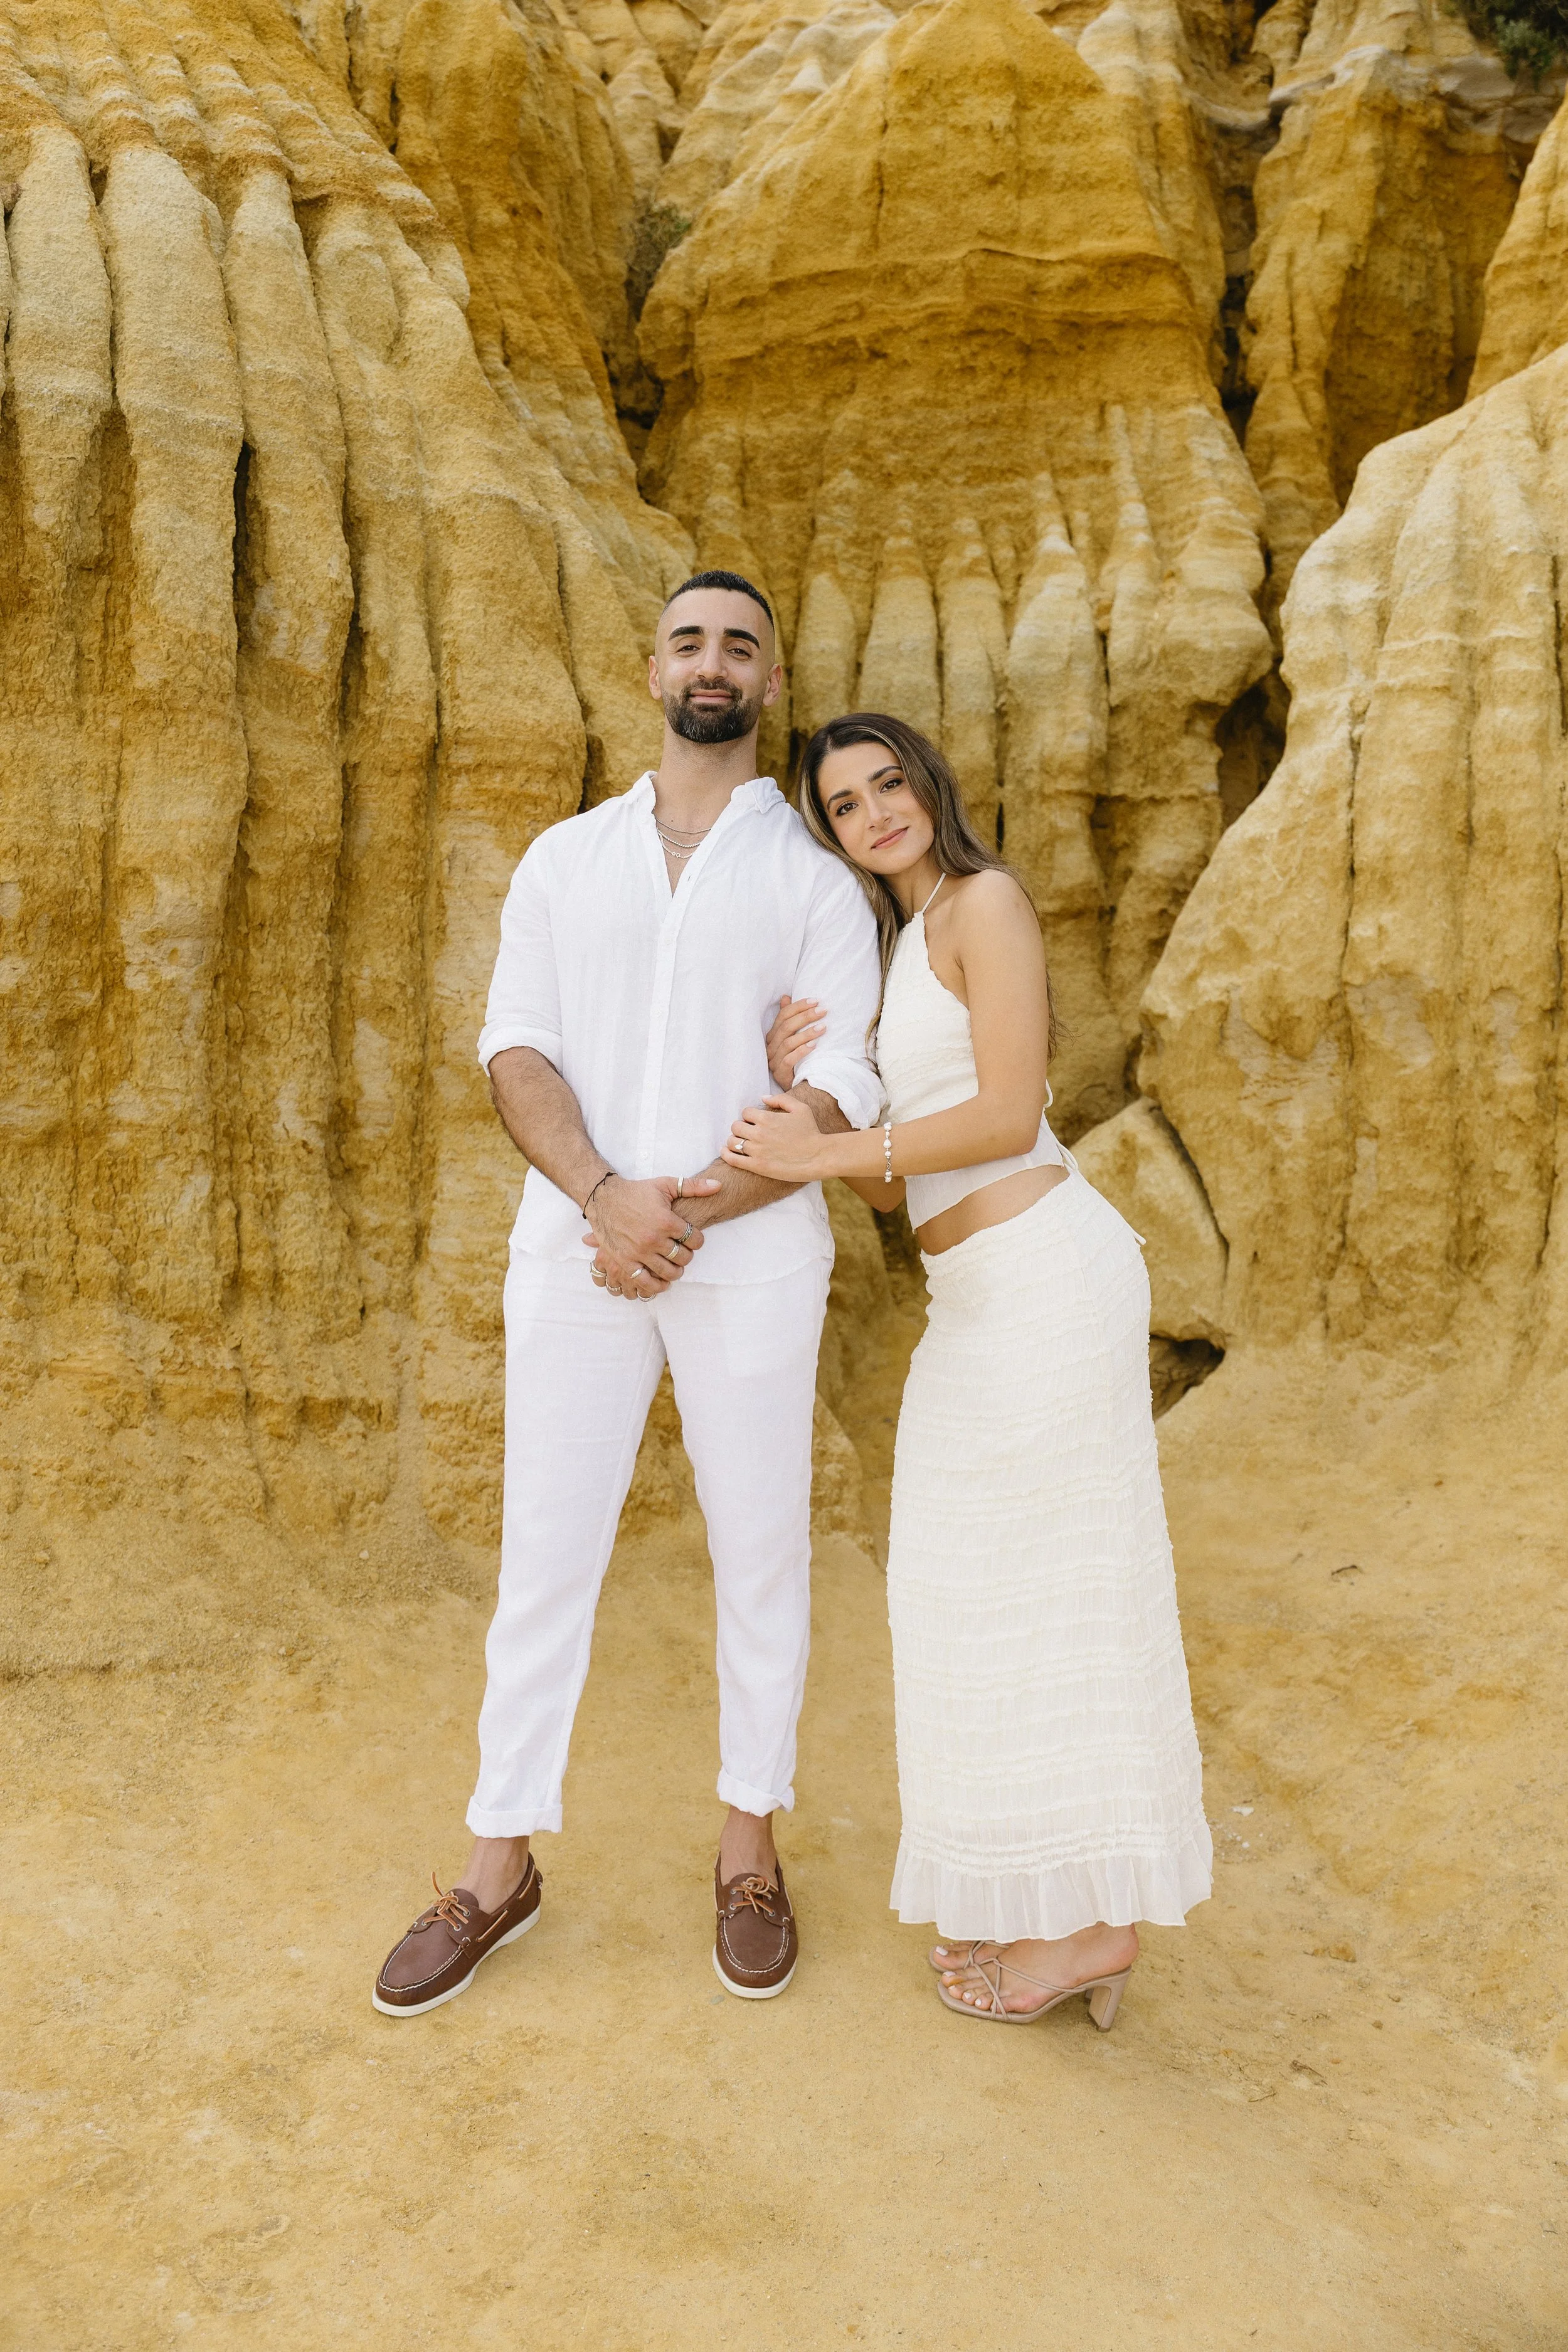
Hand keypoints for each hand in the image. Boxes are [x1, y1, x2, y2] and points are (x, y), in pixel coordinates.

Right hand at [583, 1174, 719, 1298]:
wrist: (604, 1198)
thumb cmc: (636, 1191)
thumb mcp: (665, 1185)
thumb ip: (693, 1186)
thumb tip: (718, 1185)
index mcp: (666, 1221)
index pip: (694, 1239)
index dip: (697, 1240)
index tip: (693, 1239)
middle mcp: (654, 1238)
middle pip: (683, 1257)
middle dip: (687, 1256)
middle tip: (683, 1252)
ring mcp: (639, 1252)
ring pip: (668, 1272)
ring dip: (676, 1271)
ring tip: (675, 1266)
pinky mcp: (625, 1261)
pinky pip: (645, 1281)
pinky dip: (657, 1286)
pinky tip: (662, 1282)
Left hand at [721, 1093, 830, 1182]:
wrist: (818, 1157)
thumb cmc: (811, 1132)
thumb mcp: (800, 1109)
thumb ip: (780, 1100)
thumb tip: (763, 1098)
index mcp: (767, 1118)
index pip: (745, 1112)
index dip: (749, 1116)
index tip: (755, 1123)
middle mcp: (759, 1133)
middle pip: (735, 1126)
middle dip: (740, 1128)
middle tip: (747, 1133)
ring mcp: (757, 1150)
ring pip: (732, 1142)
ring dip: (734, 1141)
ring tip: (740, 1143)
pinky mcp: (757, 1166)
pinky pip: (732, 1159)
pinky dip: (726, 1154)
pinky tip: (727, 1153)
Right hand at [765, 994, 825, 1088]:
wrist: (796, 1085)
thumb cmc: (796, 1059)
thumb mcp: (793, 1037)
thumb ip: (788, 1018)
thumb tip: (785, 997)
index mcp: (772, 1035)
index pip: (782, 1016)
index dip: (798, 1006)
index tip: (816, 1000)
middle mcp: (770, 1047)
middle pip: (786, 1027)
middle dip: (806, 1017)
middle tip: (823, 1011)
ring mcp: (773, 1061)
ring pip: (788, 1043)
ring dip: (806, 1034)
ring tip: (823, 1028)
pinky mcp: (779, 1074)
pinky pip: (788, 1060)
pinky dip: (801, 1051)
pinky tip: (814, 1046)